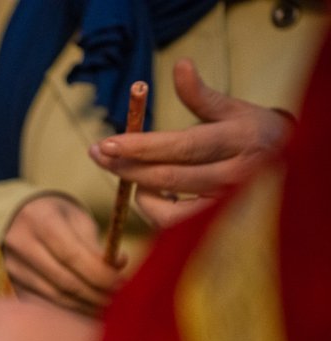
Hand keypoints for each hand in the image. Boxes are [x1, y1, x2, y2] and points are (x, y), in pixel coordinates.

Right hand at [3, 195, 123, 315]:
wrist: (20, 217)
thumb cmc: (57, 218)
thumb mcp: (78, 221)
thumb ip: (96, 246)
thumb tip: (118, 268)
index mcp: (40, 219)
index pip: (72, 255)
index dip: (99, 273)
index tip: (121, 283)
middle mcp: (20, 243)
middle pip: (64, 280)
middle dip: (96, 294)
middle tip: (120, 300)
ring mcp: (12, 266)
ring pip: (55, 296)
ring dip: (85, 305)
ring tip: (107, 305)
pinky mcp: (12, 283)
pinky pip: (45, 303)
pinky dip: (69, 309)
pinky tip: (87, 308)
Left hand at [89, 58, 292, 227]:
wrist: (292, 166)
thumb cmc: (251, 133)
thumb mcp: (232, 110)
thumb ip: (201, 95)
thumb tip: (180, 65)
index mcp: (237, 140)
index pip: (180, 146)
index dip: (139, 146)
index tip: (105, 143)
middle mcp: (234, 175)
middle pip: (167, 178)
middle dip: (125, 168)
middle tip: (97, 154)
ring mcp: (226, 205)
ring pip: (167, 211)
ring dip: (142, 193)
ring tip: (137, 175)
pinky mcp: (217, 226)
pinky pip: (174, 226)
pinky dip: (156, 209)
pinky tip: (155, 192)